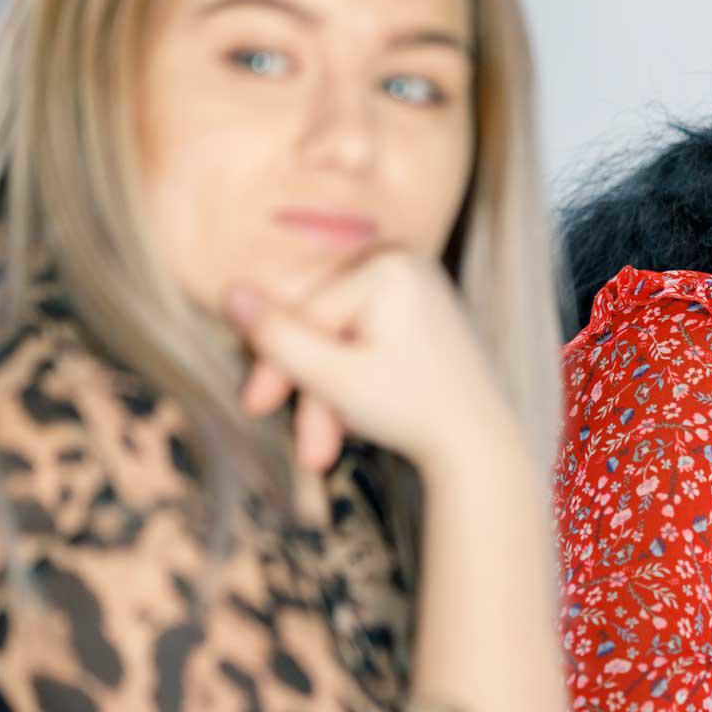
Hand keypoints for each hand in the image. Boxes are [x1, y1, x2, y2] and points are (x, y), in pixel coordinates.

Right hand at [225, 250, 519, 474]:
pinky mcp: (420, 310)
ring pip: (341, 338)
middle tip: (307, 450)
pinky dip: (353, 379)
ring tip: (329, 449)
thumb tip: (229, 291)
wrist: (483, 444)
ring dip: (329, 393)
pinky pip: (365, 338)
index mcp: (388, 265)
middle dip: (309, 388)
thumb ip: (277, 338)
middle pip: (323, 324)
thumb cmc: (414, 409)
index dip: (275, 364)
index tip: (254, 408)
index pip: (306, 313)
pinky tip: (354, 422)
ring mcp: (416, 284)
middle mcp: (404, 261)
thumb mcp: (334, 378)